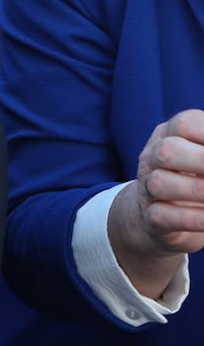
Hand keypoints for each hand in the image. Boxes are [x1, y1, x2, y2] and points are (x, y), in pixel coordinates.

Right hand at [109, 110, 203, 297]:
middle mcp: (154, 158)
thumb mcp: (203, 163)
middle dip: (201, 166)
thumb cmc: (197, 185)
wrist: (157, 219)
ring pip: (160, 185)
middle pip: (167, 152)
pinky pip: (164, 218)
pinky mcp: (151, 220)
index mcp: (171, 134)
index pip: (185, 124)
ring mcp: (147, 188)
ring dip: (197, 194)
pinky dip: (195, 221)